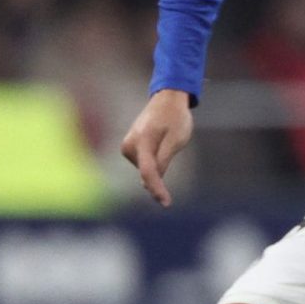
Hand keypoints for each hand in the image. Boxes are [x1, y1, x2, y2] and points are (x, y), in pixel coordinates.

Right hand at [120, 89, 194, 206]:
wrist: (166, 100)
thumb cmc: (175, 118)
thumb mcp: (177, 139)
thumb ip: (164, 159)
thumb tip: (150, 181)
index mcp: (143, 141)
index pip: (148, 172)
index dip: (157, 189)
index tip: (166, 203)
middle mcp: (130, 146)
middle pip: (148, 172)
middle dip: (162, 169)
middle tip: (171, 145)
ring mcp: (127, 147)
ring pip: (147, 169)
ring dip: (160, 162)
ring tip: (165, 140)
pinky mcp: (129, 149)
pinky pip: (145, 164)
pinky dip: (155, 161)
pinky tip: (159, 143)